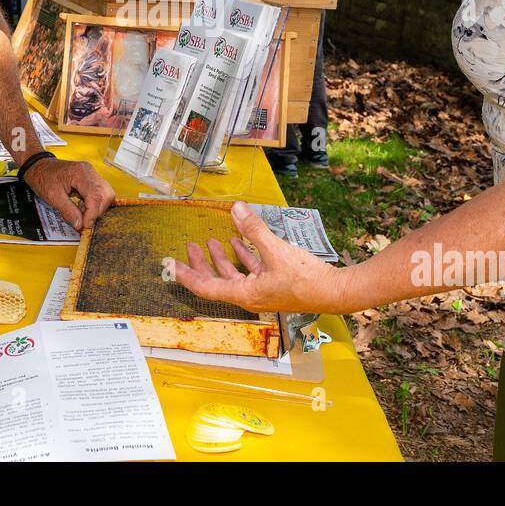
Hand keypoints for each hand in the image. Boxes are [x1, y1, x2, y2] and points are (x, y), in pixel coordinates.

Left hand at [23, 157, 114, 229]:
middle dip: (97, 211)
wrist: (39, 167)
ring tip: (83, 213)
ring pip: (106, 194)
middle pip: (105, 194)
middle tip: (84, 221)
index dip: (92, 213)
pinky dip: (95, 203)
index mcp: (80, 173)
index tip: (85, 225)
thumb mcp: (52, 197)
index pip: (95, 196)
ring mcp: (92, 174)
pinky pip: (101, 192)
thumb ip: (68, 212)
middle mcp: (90, 172)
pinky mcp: (91, 178)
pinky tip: (83, 207)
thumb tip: (80, 225)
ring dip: (97, 207)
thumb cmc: (43, 178)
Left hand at [173, 202, 344, 313]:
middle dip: (200, 264)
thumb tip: (236, 209)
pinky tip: (239, 242)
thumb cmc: (306, 279)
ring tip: (210, 242)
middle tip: (188, 248)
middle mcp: (249, 295)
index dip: (186, 274)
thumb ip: (254, 230)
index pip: (205, 287)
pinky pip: (251, 270)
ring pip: (233, 275)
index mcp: (244, 294)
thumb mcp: (276, 251)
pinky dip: (242, 257)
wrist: (334, 292)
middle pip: (216, 281)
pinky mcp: (274, 283)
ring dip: (221, 259)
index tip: (170, 265)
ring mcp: (262, 290)